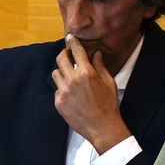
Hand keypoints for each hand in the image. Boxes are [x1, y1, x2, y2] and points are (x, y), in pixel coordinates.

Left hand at [52, 35, 130, 152]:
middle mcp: (72, 80)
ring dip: (62, 71)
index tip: (70, 37)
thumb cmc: (108, 104)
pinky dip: (63, 88)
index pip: (76, 51)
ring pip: (56, 73)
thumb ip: (100, 66)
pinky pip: (57, 89)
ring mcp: (63, 91)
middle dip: (64, 54)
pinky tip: (72, 94)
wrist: (101, 127)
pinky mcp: (58, 102)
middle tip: (68, 55)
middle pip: (61, 59)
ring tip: (70, 76)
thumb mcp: (108, 82)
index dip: (72, 42)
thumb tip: (95, 53)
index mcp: (86, 73)